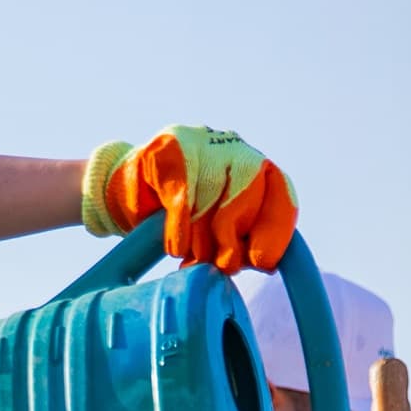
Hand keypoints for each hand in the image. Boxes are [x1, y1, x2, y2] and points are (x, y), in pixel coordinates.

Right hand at [80, 126, 296, 272]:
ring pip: (213, 194)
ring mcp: (203, 145)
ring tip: (191, 256)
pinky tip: (176, 248)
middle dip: (233, 236)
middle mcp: (236, 151)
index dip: (274, 230)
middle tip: (222, 265)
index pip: (279, 196)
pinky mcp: (169, 149)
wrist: (131, 192)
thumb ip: (239, 240)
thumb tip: (261, 262)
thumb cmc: (181, 219)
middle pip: (248, 192)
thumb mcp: (216, 232)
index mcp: (257, 172)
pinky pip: (182, 194)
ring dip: (202, 237)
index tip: (262, 261)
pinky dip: (180, 226)